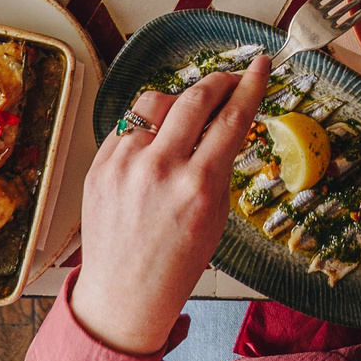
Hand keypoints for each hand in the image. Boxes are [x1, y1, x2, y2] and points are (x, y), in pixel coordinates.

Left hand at [69, 54, 269, 354]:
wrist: (126, 294)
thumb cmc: (177, 262)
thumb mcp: (216, 215)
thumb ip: (219, 165)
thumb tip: (224, 120)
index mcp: (198, 187)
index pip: (232, 118)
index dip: (251, 86)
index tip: (260, 66)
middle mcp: (160, 170)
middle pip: (196, 98)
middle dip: (220, 82)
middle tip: (232, 79)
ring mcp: (124, 165)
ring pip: (157, 101)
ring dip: (180, 100)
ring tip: (190, 114)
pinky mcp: (99, 165)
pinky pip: (129, 123)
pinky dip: (148, 123)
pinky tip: (158, 136)